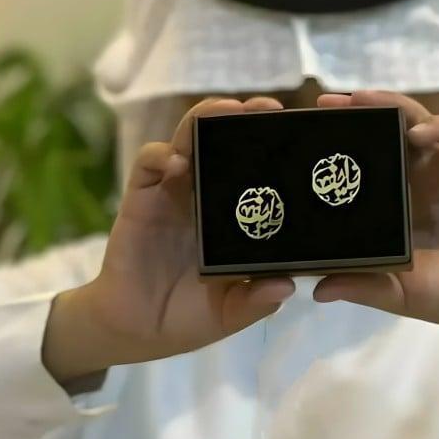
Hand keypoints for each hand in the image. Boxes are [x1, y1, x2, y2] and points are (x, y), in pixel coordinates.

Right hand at [43, 97, 294, 383]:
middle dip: (245, 118)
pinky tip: (177, 163)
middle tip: (269, 108)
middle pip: (224, 142)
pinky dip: (162, 156)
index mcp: (232, 216)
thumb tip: (287, 285)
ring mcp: (172, 192)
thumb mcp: (230, 314)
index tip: (300, 134)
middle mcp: (205, 195)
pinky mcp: (141, 198)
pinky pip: (149, 163)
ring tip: (227, 111)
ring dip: (205, 120)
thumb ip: (256, 301)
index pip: (257, 169)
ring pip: (188, 138)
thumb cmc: (188, 317)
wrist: (138, 330)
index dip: (276, 148)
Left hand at [311, 90, 438, 369]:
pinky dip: (437, 127)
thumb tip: (317, 291)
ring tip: (362, 99)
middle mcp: (415, 176)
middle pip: (383, 132)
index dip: (336, 145)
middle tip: (325, 102)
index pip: (360, 161)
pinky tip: (418, 132)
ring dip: (390, 106)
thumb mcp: (396, 291)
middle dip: (356, 113)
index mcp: (392, 199)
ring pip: (416, 122)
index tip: (303, 133)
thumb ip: (362, 286)